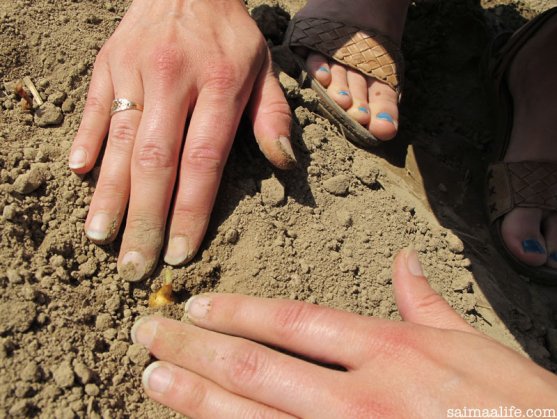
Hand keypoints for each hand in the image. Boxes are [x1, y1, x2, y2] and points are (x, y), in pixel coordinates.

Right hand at [69, 0, 293, 280]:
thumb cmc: (231, 35)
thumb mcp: (264, 70)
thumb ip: (272, 119)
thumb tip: (284, 165)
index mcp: (220, 87)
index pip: (202, 162)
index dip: (190, 211)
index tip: (180, 252)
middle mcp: (175, 81)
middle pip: (156, 163)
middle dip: (145, 220)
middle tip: (136, 266)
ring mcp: (135, 70)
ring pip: (119, 143)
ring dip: (109, 195)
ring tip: (102, 238)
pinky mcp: (107, 63)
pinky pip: (94, 108)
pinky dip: (86, 143)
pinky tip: (80, 177)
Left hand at [131, 249, 556, 417]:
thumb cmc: (513, 404)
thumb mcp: (472, 343)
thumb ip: (425, 302)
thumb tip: (403, 263)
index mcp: (390, 349)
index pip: (295, 322)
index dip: (240, 312)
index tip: (198, 304)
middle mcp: (361, 396)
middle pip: (258, 366)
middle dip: (196, 347)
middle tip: (148, 332)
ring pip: (254, 416)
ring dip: (196, 398)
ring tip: (153, 378)